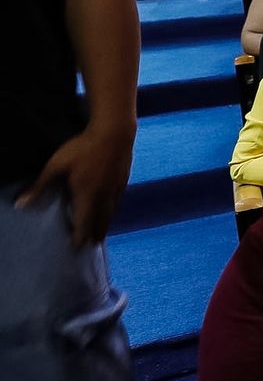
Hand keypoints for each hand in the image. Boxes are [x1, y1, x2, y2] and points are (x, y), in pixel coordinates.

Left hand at [16, 121, 135, 247]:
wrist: (115, 132)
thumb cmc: (83, 148)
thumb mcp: (56, 165)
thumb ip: (40, 186)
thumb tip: (21, 205)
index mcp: (88, 196)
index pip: (83, 223)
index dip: (80, 236)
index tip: (76, 248)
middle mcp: (104, 196)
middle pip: (100, 221)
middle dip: (95, 235)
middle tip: (91, 247)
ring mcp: (116, 188)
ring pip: (111, 213)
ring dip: (106, 226)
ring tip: (102, 235)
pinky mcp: (123, 180)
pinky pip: (118, 203)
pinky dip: (113, 212)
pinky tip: (112, 210)